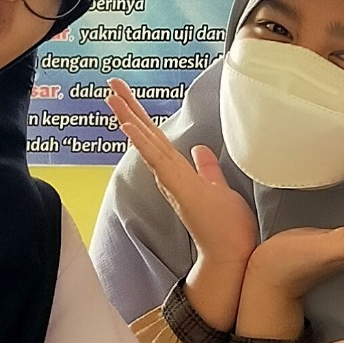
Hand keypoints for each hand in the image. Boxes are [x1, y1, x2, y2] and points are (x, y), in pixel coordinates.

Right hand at [107, 78, 258, 311]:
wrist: (233, 256)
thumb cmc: (227, 229)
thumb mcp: (219, 189)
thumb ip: (207, 169)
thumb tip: (200, 150)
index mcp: (179, 174)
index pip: (158, 140)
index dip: (142, 118)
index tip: (127, 98)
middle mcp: (171, 177)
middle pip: (147, 137)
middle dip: (129, 110)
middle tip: (111, 85)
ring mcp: (174, 183)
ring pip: (148, 144)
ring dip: (130, 119)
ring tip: (112, 97)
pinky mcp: (180, 190)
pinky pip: (158, 162)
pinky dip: (142, 144)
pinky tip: (128, 128)